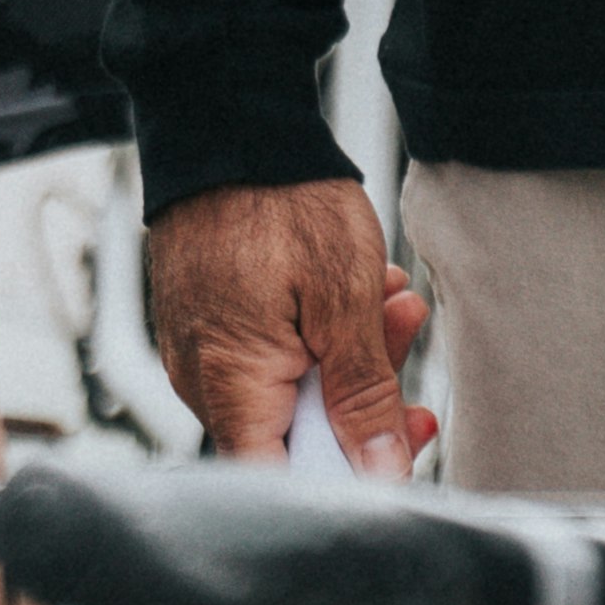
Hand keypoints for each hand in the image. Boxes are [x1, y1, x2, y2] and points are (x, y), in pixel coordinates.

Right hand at [144, 178, 434, 471]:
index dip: (342, 482)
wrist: (226, 121)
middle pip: (290, 439)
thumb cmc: (278, 197)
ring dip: (347, 360)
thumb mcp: (346, 298)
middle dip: (362, 401)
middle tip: (405, 353)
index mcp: (229, 384)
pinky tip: (352, 296)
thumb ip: (363, 394)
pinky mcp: (208, 321)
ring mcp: (200, 348)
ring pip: (286, 392)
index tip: (394, 450)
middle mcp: (201, 377)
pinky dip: (314, 337)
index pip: (278, 483)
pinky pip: (266, 357)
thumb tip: (381, 470)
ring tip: (387, 301)